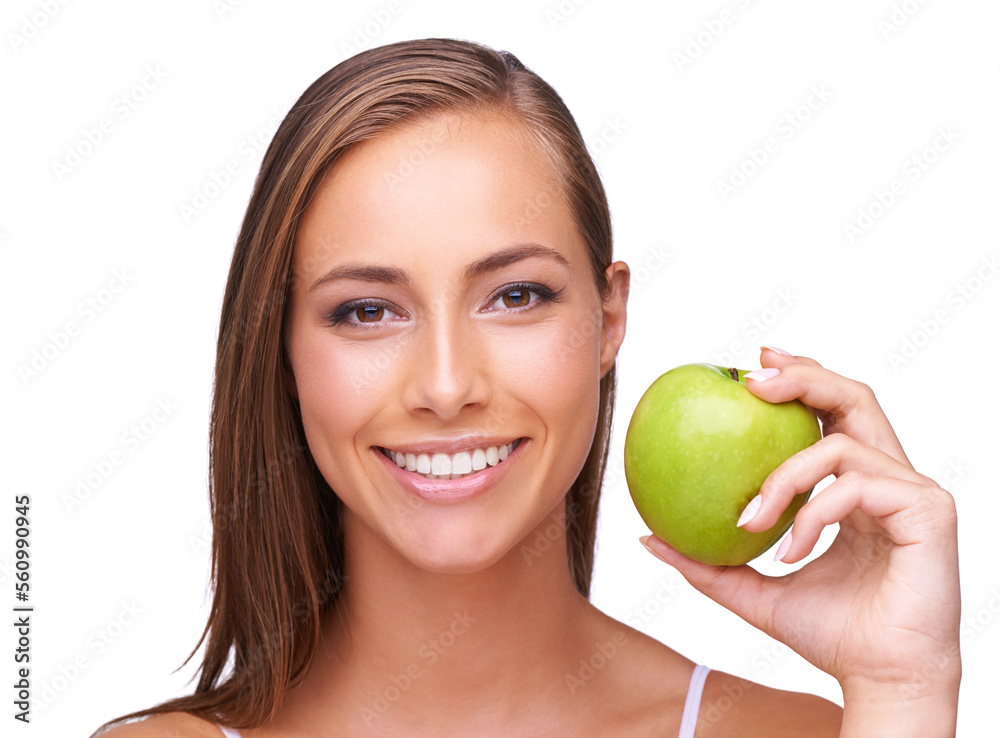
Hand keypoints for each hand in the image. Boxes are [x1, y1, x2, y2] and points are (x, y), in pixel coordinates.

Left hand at [640, 348, 960, 731]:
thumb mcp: (752, 591)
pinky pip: (854, 486)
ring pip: (841, 443)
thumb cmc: (829, 636)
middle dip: (801, 377)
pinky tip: (790, 552)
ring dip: (784, 476)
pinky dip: (811, 514)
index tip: (748, 369)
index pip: (832, 413)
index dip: (797, 380)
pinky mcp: (928, 510)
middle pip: (853, 397)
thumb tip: (647, 537)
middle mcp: (888, 478)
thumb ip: (707, 563)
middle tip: (748, 379)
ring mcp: (912, 491)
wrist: (881, 680)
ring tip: (752, 518)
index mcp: (857, 486)